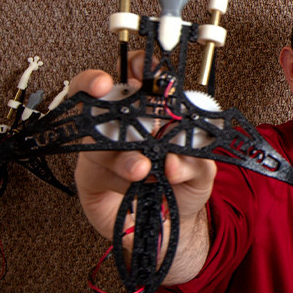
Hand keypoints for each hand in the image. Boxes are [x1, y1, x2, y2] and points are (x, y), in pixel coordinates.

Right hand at [68, 53, 215, 282]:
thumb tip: (174, 162)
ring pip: (94, 134)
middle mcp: (123, 125)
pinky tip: (135, 180)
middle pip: (99, 92)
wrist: (170, 227)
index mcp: (152, 113)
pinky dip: (116, 174)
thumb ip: (196, 164)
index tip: (141, 66)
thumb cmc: (183, 187)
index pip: (138, 77)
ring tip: (142, 167)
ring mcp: (103, 149)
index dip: (136, 65)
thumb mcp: (203, 174)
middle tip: (107, 86)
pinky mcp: (90, 176)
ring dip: (117, 148)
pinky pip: (93, 169)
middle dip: (97, 84)